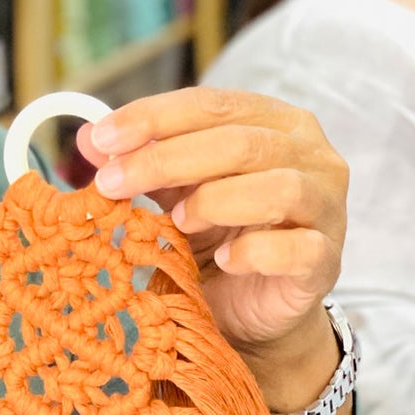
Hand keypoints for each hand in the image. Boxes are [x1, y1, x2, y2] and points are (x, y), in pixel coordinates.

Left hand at [76, 87, 346, 357]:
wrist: (251, 310)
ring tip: (178, 223)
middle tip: (111, 184)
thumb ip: (139, 162)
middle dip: (165, 160)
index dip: (153, 117)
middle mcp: (311, 155)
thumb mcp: (170, 194)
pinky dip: (252, 253)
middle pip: (239, 143)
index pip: (212, 103)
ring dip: (214, 202)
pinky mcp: (326, 259)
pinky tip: (222, 260)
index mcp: (274, 122)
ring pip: (277, 188)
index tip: (101, 139)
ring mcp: (326, 207)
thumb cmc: (214, 239)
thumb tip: (88, 139)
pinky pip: (296, 249)